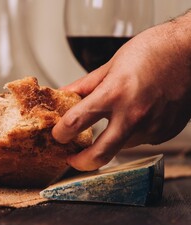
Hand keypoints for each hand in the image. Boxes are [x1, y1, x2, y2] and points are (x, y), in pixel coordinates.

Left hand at [52, 13, 190, 170]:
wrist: (190, 51)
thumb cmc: (154, 51)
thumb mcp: (111, 64)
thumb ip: (85, 85)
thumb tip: (67, 95)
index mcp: (114, 93)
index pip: (76, 122)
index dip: (61, 133)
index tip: (58, 136)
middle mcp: (133, 114)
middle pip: (101, 154)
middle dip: (81, 162)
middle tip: (73, 159)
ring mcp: (151, 127)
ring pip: (121, 145)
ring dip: (112, 139)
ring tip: (116, 117)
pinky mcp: (164, 132)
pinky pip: (140, 140)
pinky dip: (132, 132)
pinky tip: (137, 113)